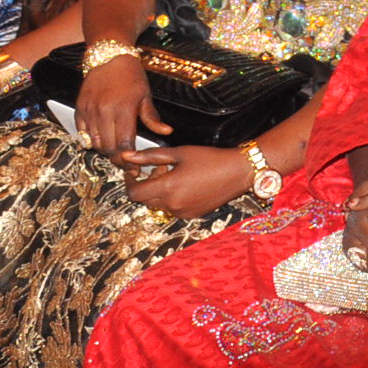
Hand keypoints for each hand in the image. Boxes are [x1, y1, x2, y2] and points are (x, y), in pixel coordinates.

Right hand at [75, 54, 168, 155]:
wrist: (109, 58)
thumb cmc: (131, 77)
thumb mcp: (145, 96)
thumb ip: (152, 118)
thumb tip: (167, 132)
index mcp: (123, 110)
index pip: (124, 144)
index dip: (129, 159)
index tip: (134, 167)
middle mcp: (104, 111)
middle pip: (108, 147)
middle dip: (117, 159)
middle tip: (125, 162)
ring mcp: (90, 111)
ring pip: (94, 143)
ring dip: (104, 151)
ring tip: (114, 152)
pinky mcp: (79, 109)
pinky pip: (82, 133)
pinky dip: (90, 141)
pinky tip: (101, 141)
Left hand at [119, 145, 250, 218]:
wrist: (239, 172)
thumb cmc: (211, 159)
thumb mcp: (179, 152)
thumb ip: (150, 156)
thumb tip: (127, 156)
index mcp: (168, 188)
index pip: (134, 193)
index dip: (129, 182)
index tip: (133, 172)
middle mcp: (173, 204)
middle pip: (145, 199)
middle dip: (146, 184)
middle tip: (161, 168)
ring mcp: (183, 212)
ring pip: (159, 204)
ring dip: (159, 191)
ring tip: (175, 174)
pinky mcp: (193, 215)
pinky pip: (173, 208)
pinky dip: (172, 198)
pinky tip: (186, 184)